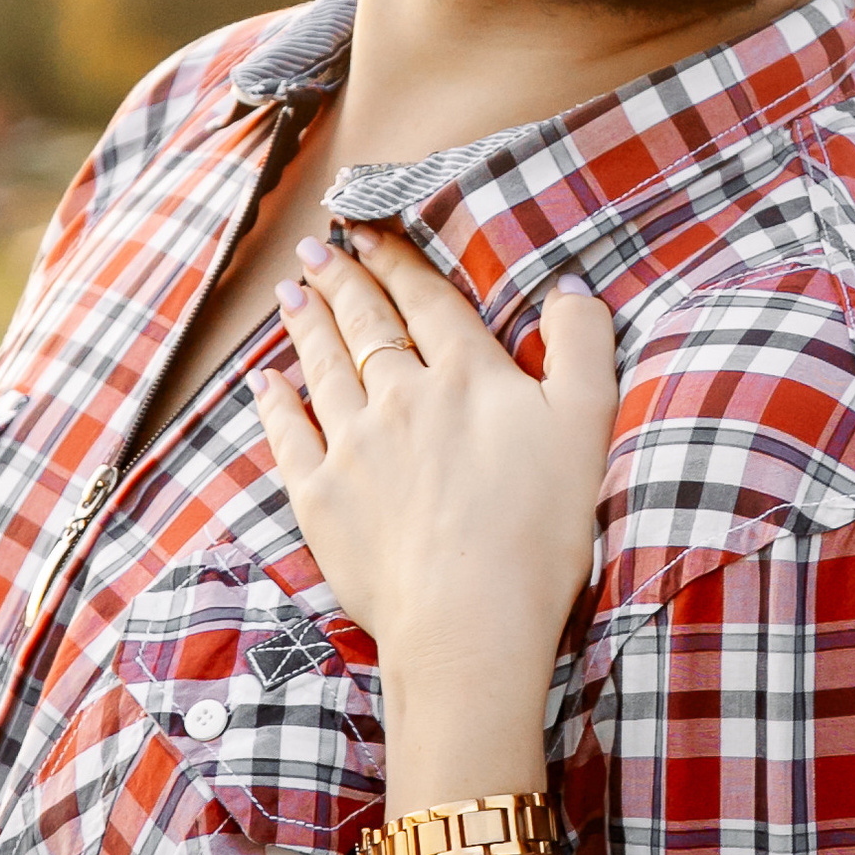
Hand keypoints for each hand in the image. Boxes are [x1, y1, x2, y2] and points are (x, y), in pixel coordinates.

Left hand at [253, 228, 616, 787]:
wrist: (470, 621)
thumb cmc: (539, 530)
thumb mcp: (587, 427)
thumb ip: (582, 348)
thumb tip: (568, 291)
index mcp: (467, 376)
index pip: (428, 302)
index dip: (399, 262)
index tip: (371, 232)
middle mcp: (401, 397)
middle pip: (366, 325)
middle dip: (341, 280)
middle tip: (317, 248)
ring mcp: (354, 447)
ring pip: (323, 368)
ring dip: (305, 324)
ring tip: (290, 293)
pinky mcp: (321, 498)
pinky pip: (288, 437)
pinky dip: (275, 404)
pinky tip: (266, 383)